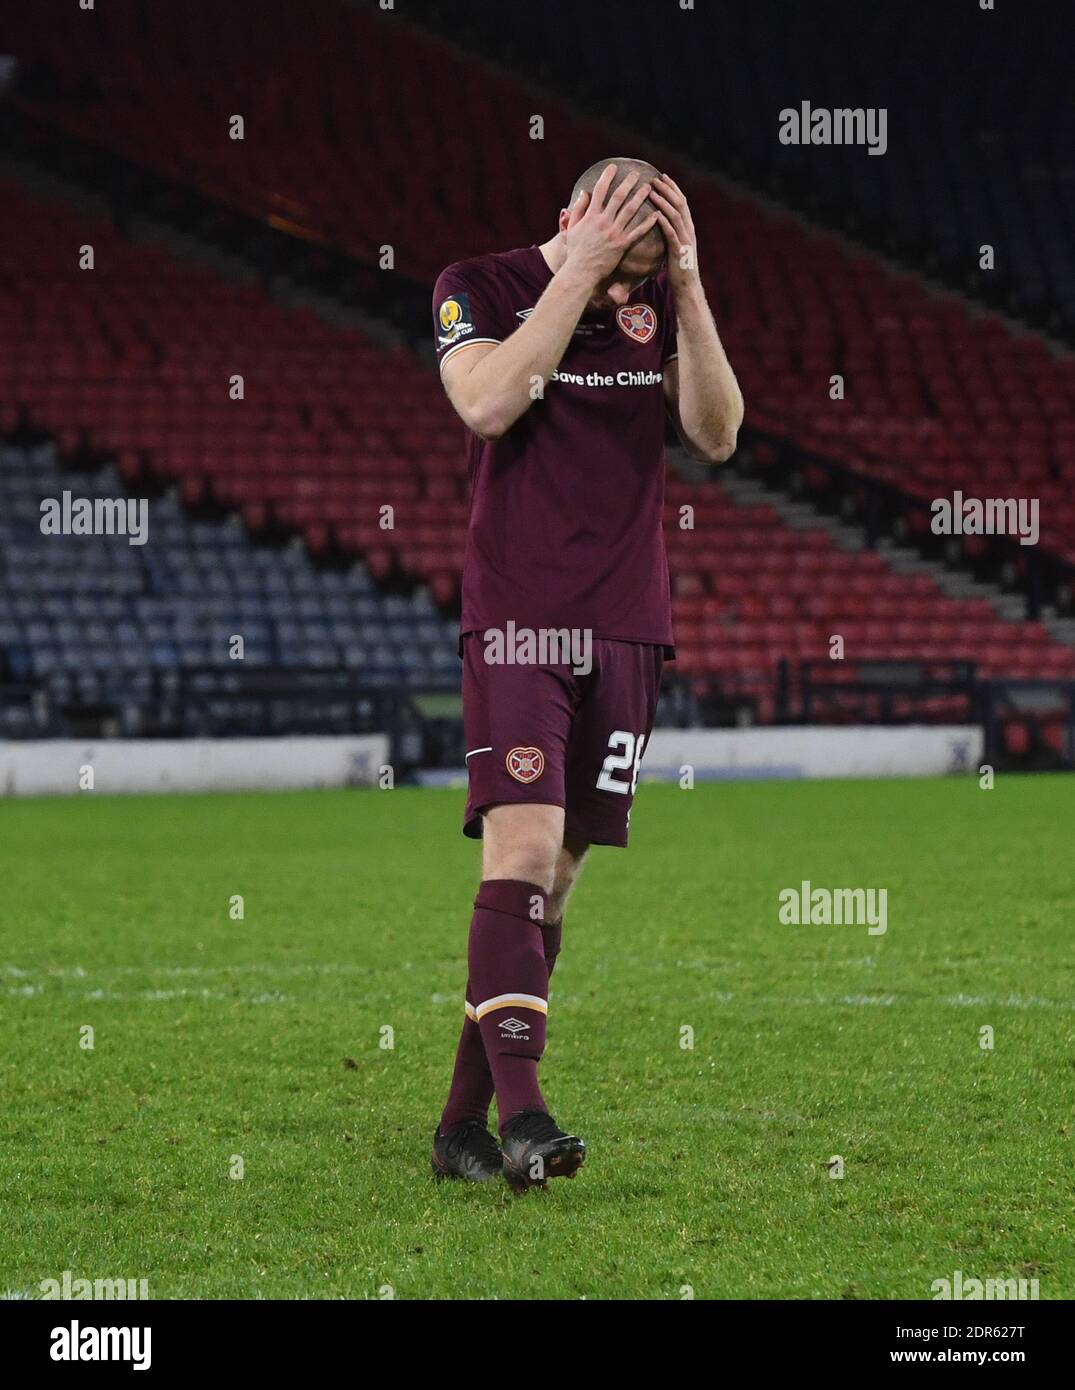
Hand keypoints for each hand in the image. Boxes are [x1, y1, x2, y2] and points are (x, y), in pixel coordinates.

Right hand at [561, 163, 658, 289]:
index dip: (607, 176)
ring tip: (648, 188)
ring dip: (640, 197)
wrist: (581, 271)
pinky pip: (637, 232)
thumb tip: (584, 192)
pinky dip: (647, 223)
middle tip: (637, 173)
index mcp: (591, 216)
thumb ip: (578, 209)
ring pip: (630, 211)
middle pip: (618, 197)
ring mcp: (614, 233)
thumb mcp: (572, 227)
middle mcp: (604, 222)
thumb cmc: (576, 250)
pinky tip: (656, 215)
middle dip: (628, 183)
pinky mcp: (622, 245)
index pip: (600, 190)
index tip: (614, 167)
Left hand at [651, 174, 699, 291]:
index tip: (662, 177)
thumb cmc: (678, 270)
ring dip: (663, 201)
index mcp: (688, 228)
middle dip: (668, 189)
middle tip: (655, 178)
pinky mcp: (679, 251)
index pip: (681, 202)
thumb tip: (658, 225)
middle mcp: (689, 230)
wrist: (688, 288)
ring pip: (676, 215)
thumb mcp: (675, 248)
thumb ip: (670, 235)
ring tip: (652, 191)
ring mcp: (685, 240)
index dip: (672, 188)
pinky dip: (664, 222)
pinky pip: (671, 233)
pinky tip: (655, 214)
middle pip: (680, 203)